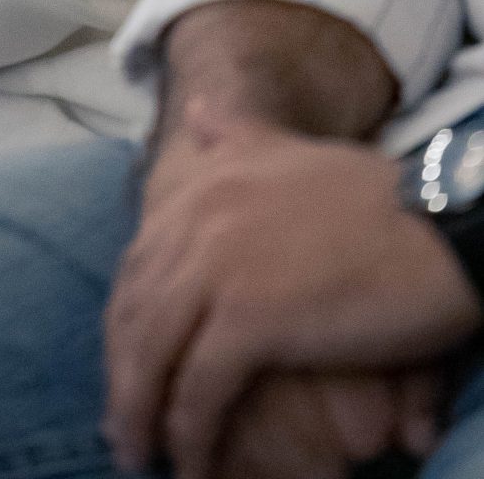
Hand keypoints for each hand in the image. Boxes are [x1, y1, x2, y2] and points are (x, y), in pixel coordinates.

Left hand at [105, 104, 480, 477]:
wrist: (437, 224)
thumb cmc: (378, 199)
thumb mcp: (291, 152)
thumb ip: (237, 137)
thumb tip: (196, 113)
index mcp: (204, 181)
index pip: (139, 263)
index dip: (127, 321)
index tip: (125, 365)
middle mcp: (197, 217)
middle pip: (135, 310)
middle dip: (121, 373)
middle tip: (121, 423)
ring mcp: (218, 266)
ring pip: (152, 351)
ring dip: (140, 411)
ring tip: (143, 455)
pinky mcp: (249, 319)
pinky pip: (199, 387)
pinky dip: (188, 431)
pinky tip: (191, 461)